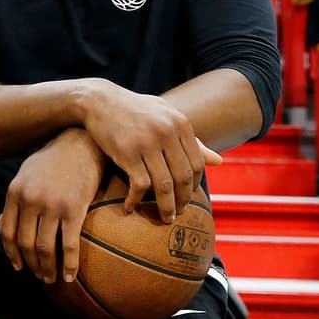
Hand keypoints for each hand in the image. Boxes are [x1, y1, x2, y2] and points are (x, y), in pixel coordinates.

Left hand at [0, 128, 104, 283]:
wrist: (81, 144)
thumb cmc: (52, 160)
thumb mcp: (25, 175)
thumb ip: (13, 202)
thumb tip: (0, 227)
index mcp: (15, 192)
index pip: (7, 232)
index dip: (11, 254)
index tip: (18, 267)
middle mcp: (30, 200)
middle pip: (25, 243)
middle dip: (31, 265)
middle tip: (38, 276)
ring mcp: (52, 205)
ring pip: (45, 248)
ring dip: (47, 269)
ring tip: (51, 278)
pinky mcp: (75, 209)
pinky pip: (70, 245)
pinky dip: (70, 264)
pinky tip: (71, 275)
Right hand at [81, 82, 221, 222]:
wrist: (99, 100)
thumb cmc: (136, 111)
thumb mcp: (166, 118)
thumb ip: (192, 140)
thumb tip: (220, 162)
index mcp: (180, 123)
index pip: (197, 163)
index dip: (195, 185)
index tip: (188, 197)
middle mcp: (166, 132)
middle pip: (183, 177)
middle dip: (183, 200)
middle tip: (179, 213)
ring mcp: (146, 143)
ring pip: (163, 185)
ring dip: (165, 207)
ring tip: (164, 218)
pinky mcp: (126, 153)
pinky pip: (139, 185)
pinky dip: (135, 200)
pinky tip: (130, 207)